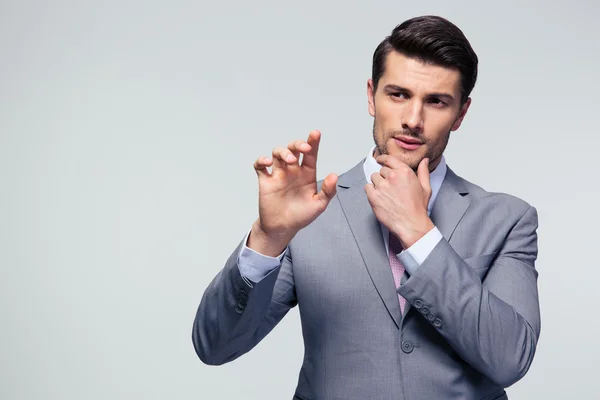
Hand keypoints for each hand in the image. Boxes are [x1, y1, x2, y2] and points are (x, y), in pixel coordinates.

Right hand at [248, 130, 337, 255]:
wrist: (283, 228)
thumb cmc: (301, 216)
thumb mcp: (319, 205)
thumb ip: (328, 191)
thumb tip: (334, 176)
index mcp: (307, 174)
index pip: (311, 154)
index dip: (313, 142)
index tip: (316, 133)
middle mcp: (293, 171)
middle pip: (293, 149)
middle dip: (298, 144)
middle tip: (304, 148)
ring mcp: (279, 174)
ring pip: (277, 153)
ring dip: (283, 152)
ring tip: (290, 160)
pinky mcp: (266, 181)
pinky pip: (260, 166)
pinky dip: (261, 160)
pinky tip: (267, 162)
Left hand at [365, 155, 433, 248]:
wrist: (411, 224)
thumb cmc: (418, 208)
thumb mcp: (425, 187)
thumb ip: (423, 172)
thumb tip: (424, 161)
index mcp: (404, 172)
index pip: (389, 159)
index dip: (382, 159)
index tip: (379, 159)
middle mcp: (392, 177)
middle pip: (381, 170)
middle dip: (385, 177)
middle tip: (391, 188)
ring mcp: (382, 186)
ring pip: (374, 178)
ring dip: (377, 183)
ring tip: (386, 194)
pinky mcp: (373, 196)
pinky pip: (367, 187)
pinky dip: (371, 191)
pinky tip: (379, 197)